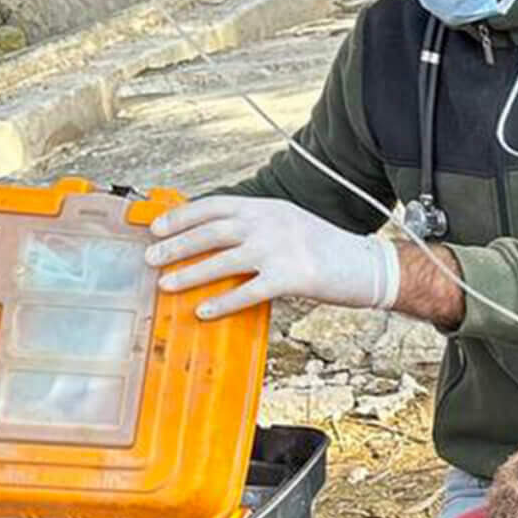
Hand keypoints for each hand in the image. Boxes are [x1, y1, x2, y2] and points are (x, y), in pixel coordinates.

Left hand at [144, 194, 399, 318]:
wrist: (367, 264)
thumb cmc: (327, 247)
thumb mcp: (289, 223)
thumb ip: (255, 226)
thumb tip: (216, 240)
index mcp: (267, 207)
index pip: (213, 206)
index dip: (181, 216)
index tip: (156, 227)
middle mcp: (269, 223)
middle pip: (210, 232)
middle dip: (175, 245)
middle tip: (151, 258)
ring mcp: (279, 249)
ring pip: (222, 260)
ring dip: (190, 273)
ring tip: (166, 284)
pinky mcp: (291, 278)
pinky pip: (247, 292)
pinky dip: (222, 303)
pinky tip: (203, 311)